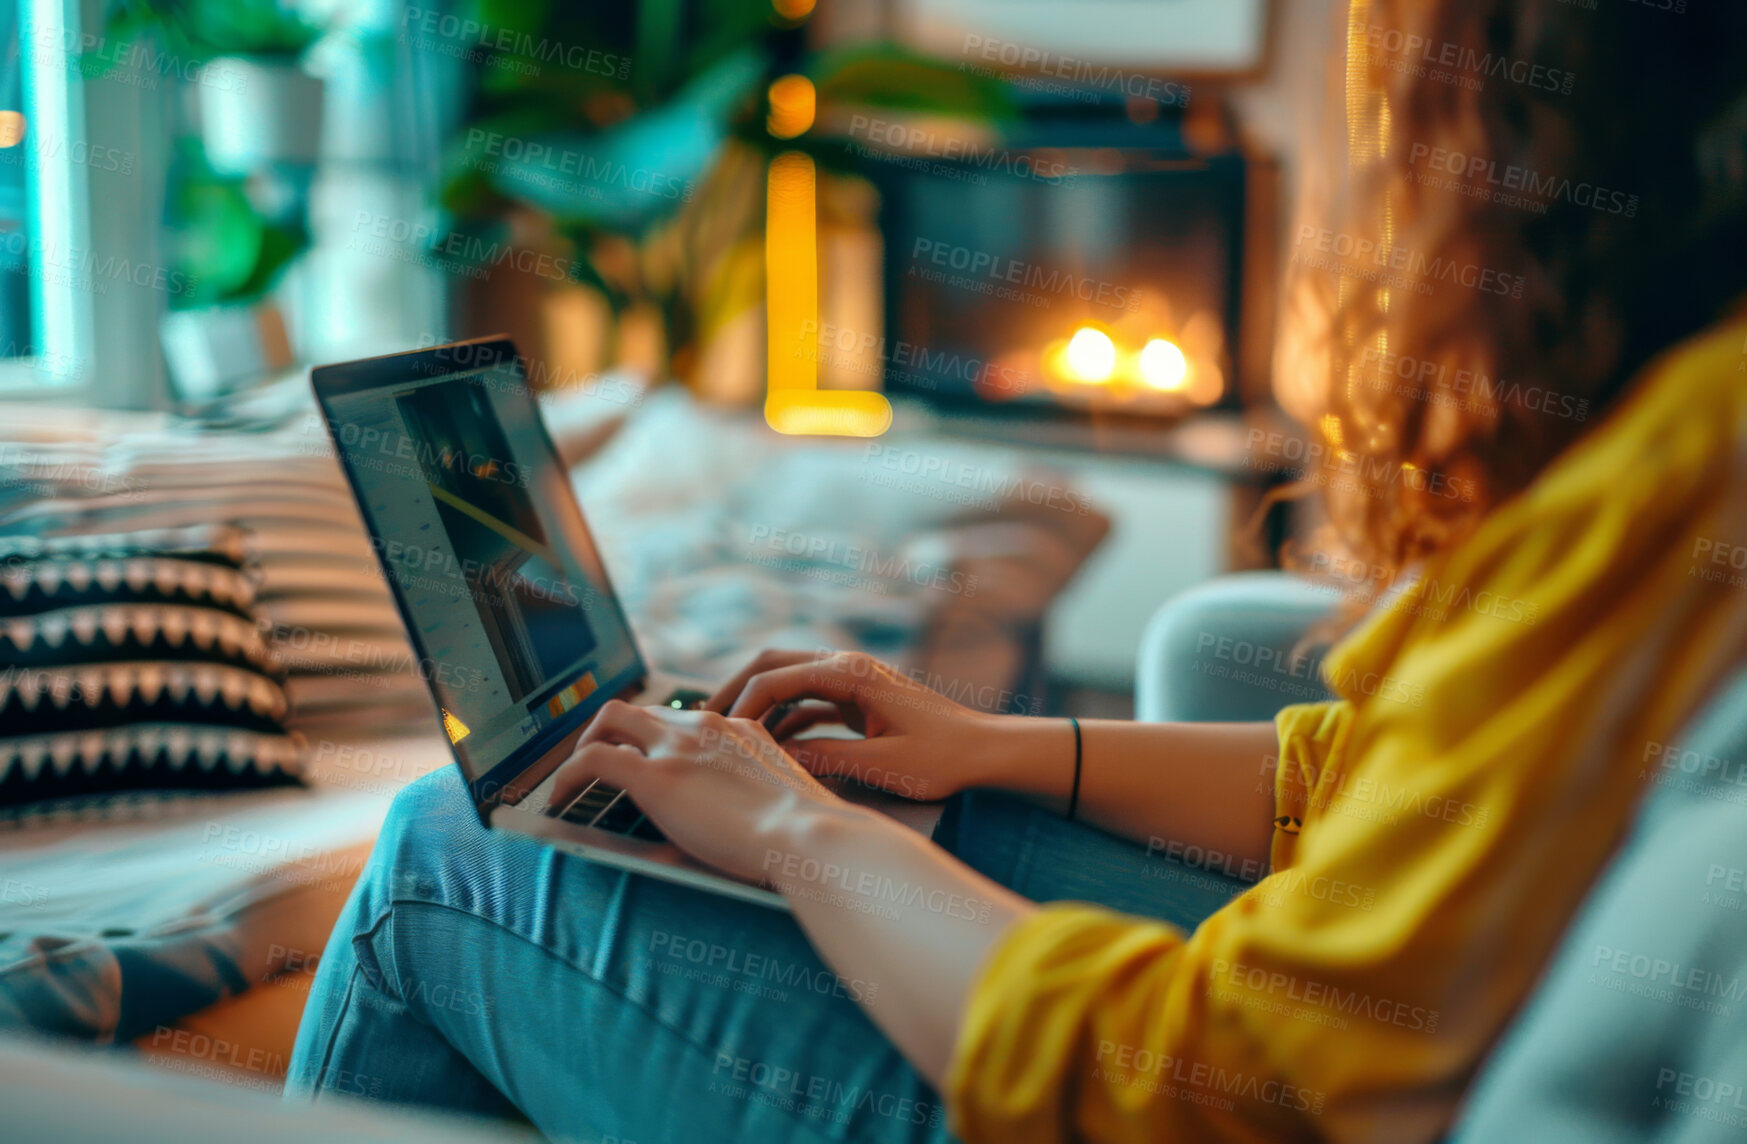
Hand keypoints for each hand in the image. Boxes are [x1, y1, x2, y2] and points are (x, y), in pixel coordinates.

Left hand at [547, 700, 875, 884]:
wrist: (808, 834)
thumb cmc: (808, 832)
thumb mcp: (786, 794)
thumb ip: (761, 789)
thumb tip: (752, 814)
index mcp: (740, 728)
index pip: (685, 719)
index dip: (656, 736)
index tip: (647, 758)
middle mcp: (706, 726)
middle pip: (643, 709)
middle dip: (614, 731)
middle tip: (600, 762)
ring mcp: (678, 747)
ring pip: (612, 718)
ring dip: (588, 744)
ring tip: (576, 776)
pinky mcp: (655, 776)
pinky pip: (593, 760)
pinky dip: (569, 773)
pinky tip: (562, 796)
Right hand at [706, 649, 1045, 801]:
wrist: (987, 752)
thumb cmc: (944, 758)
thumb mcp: (881, 766)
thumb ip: (825, 761)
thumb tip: (775, 762)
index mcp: (851, 673)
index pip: (776, 678)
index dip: (742, 706)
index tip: (718, 735)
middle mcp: (847, 666)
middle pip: (773, 665)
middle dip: (735, 691)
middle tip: (702, 721)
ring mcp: (852, 680)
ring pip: (788, 682)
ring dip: (758, 705)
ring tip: (725, 735)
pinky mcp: (858, 699)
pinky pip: (808, 702)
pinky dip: (784, 719)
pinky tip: (766, 746)